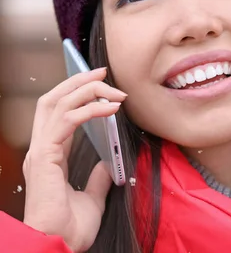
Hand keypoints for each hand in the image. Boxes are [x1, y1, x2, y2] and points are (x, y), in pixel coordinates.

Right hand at [22, 67, 126, 252]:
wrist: (56, 247)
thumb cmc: (69, 230)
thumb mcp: (91, 199)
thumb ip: (97, 180)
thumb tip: (106, 164)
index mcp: (49, 156)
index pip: (58, 112)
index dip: (76, 93)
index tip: (100, 82)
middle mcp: (42, 149)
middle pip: (53, 99)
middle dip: (78, 81)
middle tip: (103, 71)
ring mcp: (41, 152)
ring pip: (57, 103)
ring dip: (86, 90)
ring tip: (112, 89)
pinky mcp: (46, 157)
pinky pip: (67, 121)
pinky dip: (89, 109)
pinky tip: (110, 108)